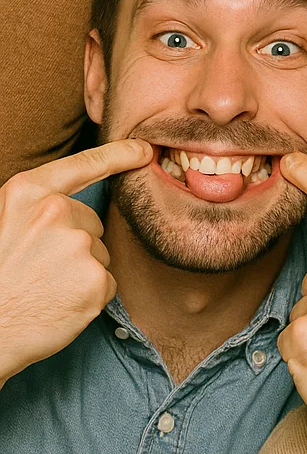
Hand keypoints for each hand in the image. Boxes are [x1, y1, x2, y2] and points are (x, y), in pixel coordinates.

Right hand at [0, 140, 153, 385]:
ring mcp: (80, 245)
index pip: (85, 164)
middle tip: (39, 268)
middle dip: (75, 243)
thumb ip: (40, 208)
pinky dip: (89, 295)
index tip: (145, 150)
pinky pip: (106, 281)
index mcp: (28, 194)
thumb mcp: (5, 223)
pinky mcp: (97, 279)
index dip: (120, 154)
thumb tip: (74, 202)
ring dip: (81, 270)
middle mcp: (57, 212)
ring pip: (99, 253)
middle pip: (92, 221)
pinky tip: (59, 304)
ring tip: (44, 288)